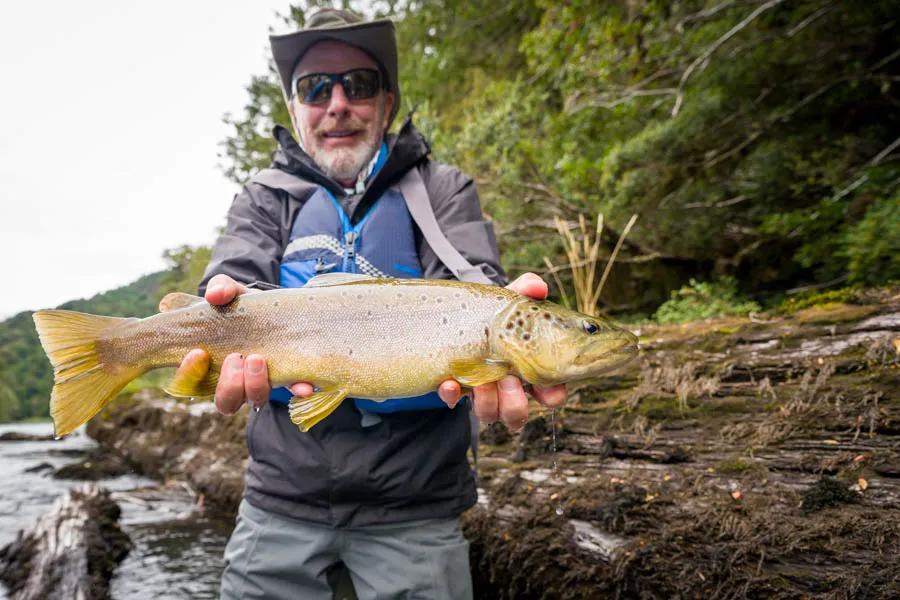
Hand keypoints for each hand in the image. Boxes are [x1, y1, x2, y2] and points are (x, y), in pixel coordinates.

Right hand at [175, 274, 312, 415]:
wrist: (277, 306)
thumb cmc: (243, 305)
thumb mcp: (231, 292)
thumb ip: (221, 288)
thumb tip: (215, 295)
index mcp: (210, 364)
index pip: (190, 383)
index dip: (189, 374)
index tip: (198, 353)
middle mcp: (235, 381)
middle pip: (226, 401)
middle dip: (229, 384)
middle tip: (235, 357)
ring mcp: (262, 382)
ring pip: (255, 400)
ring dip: (255, 385)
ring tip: (258, 358)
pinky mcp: (289, 377)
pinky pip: (293, 391)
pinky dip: (297, 389)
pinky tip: (303, 386)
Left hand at [437, 272, 566, 430]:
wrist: (462, 313)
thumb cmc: (497, 312)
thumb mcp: (511, 300)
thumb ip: (526, 290)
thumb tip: (537, 287)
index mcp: (531, 370)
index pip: (552, 394)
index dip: (552, 395)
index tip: (546, 386)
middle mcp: (508, 388)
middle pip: (518, 413)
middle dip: (515, 404)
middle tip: (509, 381)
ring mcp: (482, 392)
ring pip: (490, 414)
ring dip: (488, 402)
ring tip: (483, 382)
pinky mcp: (456, 388)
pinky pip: (454, 401)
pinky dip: (452, 395)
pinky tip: (449, 383)